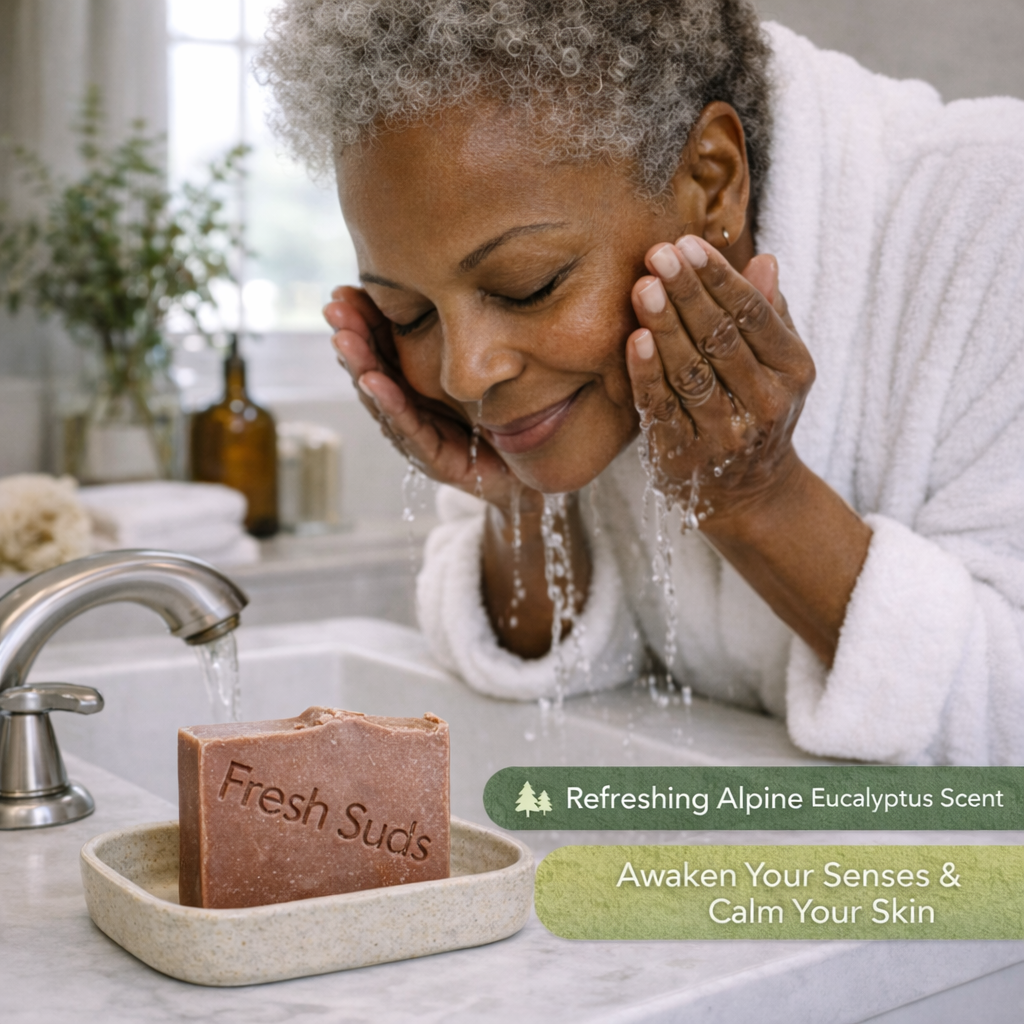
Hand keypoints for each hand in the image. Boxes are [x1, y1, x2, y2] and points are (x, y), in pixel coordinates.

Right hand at [323, 286, 529, 511]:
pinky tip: (372, 382)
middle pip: (373, 369)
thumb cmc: (501, 420)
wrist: (528, 472)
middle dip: (352, 338)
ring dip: (361, 367)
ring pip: (382, 399)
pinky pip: (408, 428)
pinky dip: (389, 404)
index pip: (383, 347)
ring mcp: (419, 435)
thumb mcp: (478, 373)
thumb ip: (458, 342)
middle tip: (333, 309)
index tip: (342, 292)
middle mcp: (410, 409)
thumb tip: (454, 286)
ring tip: (343, 339)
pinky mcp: (434, 459)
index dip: (363, 321)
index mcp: (416, 385)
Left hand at [625, 236, 814, 528]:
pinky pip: (661, 408)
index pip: (754, 315)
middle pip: (721, 340)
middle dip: (688, 293)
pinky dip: (646, 374)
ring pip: (691, 372)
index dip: (720, 278)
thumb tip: (764, 259)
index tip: (689, 243)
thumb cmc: (757, 407)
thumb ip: (769, 313)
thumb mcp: (779, 364)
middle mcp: (764, 403)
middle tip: (659, 253)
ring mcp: (724, 434)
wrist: (747, 491)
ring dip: (665, 327)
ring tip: (643, 286)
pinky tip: (635, 339)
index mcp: (792, 371)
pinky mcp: (684, 456)